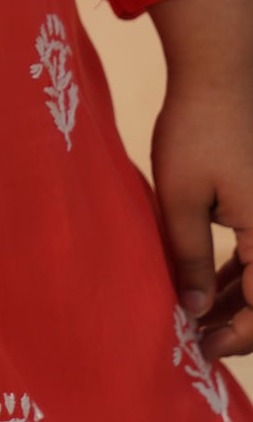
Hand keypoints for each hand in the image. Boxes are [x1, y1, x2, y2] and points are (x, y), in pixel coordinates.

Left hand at [150, 77, 252, 360]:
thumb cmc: (197, 129)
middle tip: (195, 336)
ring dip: (237, 299)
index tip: (199, 349)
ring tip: (195, 314)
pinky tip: (208, 283)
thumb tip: (192, 309)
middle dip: (237, 322)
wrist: (218, 73)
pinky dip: (240, 272)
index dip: (236, 337)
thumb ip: (189, 257)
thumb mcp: (181, 198)